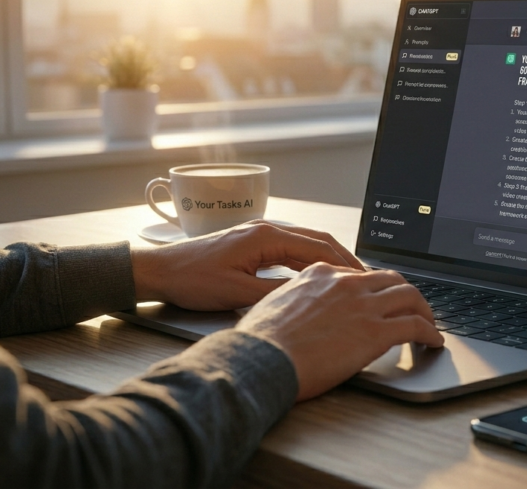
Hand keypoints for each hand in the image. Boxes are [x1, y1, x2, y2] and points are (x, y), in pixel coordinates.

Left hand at [131, 220, 362, 310]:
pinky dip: (310, 260)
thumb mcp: (237, 293)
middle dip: (344, 259)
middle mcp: (266, 228)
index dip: (344, 264)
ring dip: (328, 260)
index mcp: (266, 236)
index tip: (363, 279)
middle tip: (366, 279)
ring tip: (349, 279)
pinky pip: (290, 249)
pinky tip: (317, 275)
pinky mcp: (252, 243)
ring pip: (305, 244)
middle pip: (317, 240)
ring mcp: (259, 234)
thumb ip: (275, 294)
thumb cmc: (191, 279)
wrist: (159, 271)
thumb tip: (308, 297)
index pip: (318, 247)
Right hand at [235, 263, 443, 400]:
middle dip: (406, 293)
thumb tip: (303, 312)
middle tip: (412, 308)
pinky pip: (415, 326)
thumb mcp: (274, 304)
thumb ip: (297, 299)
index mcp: (320, 273)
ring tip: (428, 325)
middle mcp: (346, 283)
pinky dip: (430, 333)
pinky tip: (433, 342)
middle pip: (391, 279)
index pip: (360, 274)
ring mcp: (363, 305)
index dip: (375, 289)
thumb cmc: (260, 342)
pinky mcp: (376, 332)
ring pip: (410, 296)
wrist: (261, 359)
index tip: (380, 301)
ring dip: (424, 310)